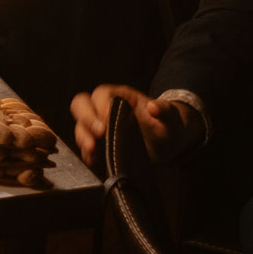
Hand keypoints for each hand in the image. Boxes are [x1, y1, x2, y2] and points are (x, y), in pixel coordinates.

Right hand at [69, 83, 202, 167]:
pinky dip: (86, 153)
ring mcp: (100, 127)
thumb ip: (166, 111)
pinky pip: (85, 146)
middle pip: (81, 104)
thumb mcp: (172, 118)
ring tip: (93, 148)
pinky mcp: (99, 145)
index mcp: (120, 97)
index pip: (101, 94)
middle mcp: (105, 109)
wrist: (168, 146)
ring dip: (83, 136)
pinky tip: (94, 159)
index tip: (108, 119)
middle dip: (86, 118)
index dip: (101, 104)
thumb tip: (153, 106)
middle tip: (99, 133)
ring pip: (80, 125)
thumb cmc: (168, 127)